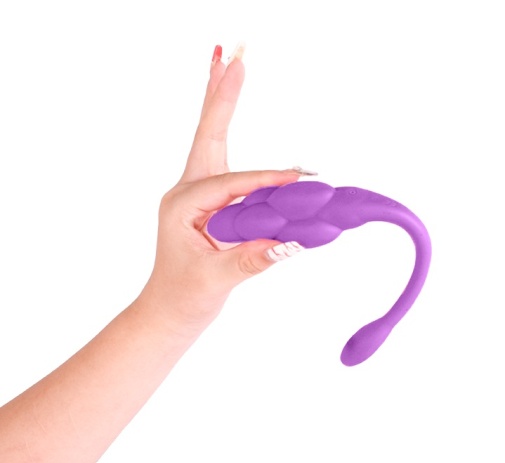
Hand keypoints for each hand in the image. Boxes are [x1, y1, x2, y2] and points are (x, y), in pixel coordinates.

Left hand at [138, 44, 303, 333]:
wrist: (169, 311)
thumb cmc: (183, 296)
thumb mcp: (216, 280)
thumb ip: (251, 259)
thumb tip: (292, 242)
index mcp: (182, 206)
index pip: (233, 184)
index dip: (268, 179)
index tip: (302, 178)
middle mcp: (188, 192)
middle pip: (209, 134)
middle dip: (221, 96)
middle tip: (232, 54)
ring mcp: (198, 195)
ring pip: (213, 140)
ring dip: (221, 102)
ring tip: (229, 65)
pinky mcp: (211, 202)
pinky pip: (228, 162)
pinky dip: (226, 127)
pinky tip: (225, 102)